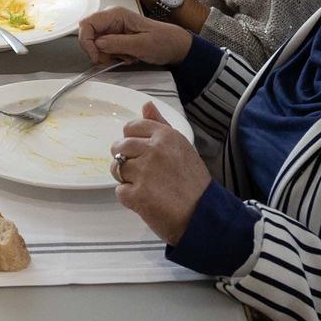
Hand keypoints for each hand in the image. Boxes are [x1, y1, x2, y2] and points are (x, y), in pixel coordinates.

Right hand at [77, 8, 192, 67]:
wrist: (176, 46)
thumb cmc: (163, 42)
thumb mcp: (142, 44)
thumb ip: (118, 43)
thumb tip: (97, 44)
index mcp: (116, 14)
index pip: (87, 24)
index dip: (87, 42)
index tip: (96, 57)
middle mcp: (111, 19)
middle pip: (89, 35)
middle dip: (98, 51)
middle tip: (114, 59)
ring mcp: (113, 29)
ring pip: (95, 45)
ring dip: (107, 55)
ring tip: (126, 56)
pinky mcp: (115, 38)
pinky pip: (104, 49)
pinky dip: (112, 57)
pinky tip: (127, 57)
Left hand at [111, 104, 210, 242]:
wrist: (203, 215)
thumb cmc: (193, 182)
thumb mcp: (182, 147)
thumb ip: (161, 125)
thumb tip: (146, 105)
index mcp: (165, 136)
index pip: (131, 127)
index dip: (132, 141)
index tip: (141, 152)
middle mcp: (153, 149)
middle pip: (119, 146)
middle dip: (126, 159)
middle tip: (143, 173)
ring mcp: (144, 172)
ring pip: (116, 167)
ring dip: (126, 178)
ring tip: (145, 186)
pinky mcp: (136, 194)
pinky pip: (119, 190)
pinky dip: (129, 198)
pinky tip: (146, 200)